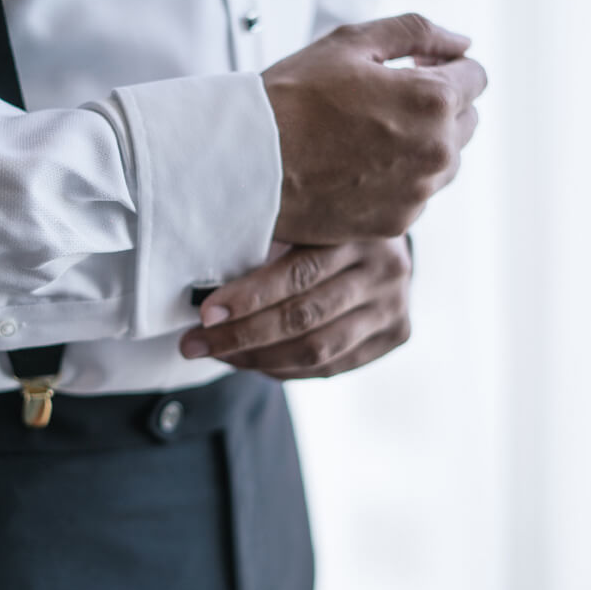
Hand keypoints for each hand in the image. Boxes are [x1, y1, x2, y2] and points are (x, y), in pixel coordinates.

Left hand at [179, 238, 412, 379]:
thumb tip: (203, 284)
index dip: (248, 297)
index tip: (205, 313)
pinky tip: (251, 362)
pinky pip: (330, 366)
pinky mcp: (396, 335)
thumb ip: (268, 240)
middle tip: (194, 344)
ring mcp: (394, 307)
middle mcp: (384, 271)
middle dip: (241, 335)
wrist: (387, 237)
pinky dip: (284, 369)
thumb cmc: (326, 226)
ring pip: (317, 350)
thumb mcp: (305, 220)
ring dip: (258, 359)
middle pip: (304, 318)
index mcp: (356, 232)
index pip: (298, 274)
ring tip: (217, 356)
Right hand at [263, 13, 486, 244]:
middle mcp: (437, 150)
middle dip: (440, 105)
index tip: (410, 70)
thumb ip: (417, 32)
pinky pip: (417, 194)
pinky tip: (357, 167)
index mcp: (433, 98)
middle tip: (387, 102)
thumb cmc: (293, 97)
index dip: (443, 66)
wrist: (248, 164)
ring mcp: (419, 192)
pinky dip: (399, 179)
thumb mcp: (352, 42)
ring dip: (423, 145)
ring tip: (369, 137)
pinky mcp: (396, 222)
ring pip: (446, 161)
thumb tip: (462, 43)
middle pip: (468, 120)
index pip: (476, 76)